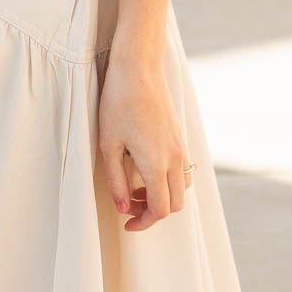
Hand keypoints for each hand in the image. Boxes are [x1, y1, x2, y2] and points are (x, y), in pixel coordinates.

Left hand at [99, 55, 193, 231]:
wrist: (139, 68)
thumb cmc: (118, 103)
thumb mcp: (109, 145)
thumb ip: (117, 181)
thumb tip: (123, 208)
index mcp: (157, 164)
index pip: (160, 209)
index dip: (144, 223)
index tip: (127, 223)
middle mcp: (175, 159)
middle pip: (175, 204)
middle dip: (152, 212)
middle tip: (128, 206)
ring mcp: (181, 148)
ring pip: (182, 188)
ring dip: (162, 196)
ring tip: (136, 188)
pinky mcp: (180, 138)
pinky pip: (183, 170)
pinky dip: (168, 181)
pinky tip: (146, 169)